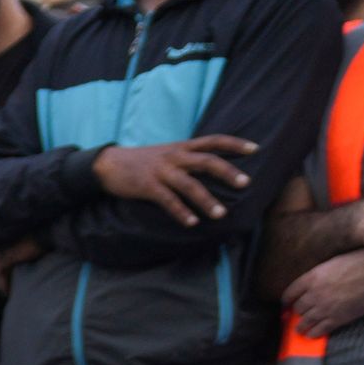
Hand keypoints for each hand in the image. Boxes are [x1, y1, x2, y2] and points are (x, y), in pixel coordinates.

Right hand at [94, 134, 255, 226]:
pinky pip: (168, 200)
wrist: (108, 164)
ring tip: (221, 214)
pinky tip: (192, 223)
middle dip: (228, 172)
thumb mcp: (167, 153)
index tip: (255, 149)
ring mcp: (161, 171)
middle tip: (246, 183)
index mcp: (182, 147)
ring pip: (189, 185)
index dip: (235, 144)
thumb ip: (188, 158)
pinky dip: (181, 212)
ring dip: (206, 200)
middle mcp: (175, 157)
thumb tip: (212, 167)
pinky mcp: (147, 186)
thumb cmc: (141, 162)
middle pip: (207, 161)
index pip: (213, 140)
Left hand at [283, 247, 363, 334]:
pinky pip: (319, 330)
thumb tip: (312, 286)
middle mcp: (316, 293)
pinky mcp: (337, 318)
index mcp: (313, 277)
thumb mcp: (333, 264)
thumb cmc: (361, 263)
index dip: (287, 300)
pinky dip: (313, 334)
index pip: (291, 292)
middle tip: (297, 316)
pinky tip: (312, 334)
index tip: (286, 304)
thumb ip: (319, 276)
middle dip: (297, 312)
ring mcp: (326, 307)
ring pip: (305, 321)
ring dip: (301, 326)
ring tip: (300, 329)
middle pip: (298, 308)